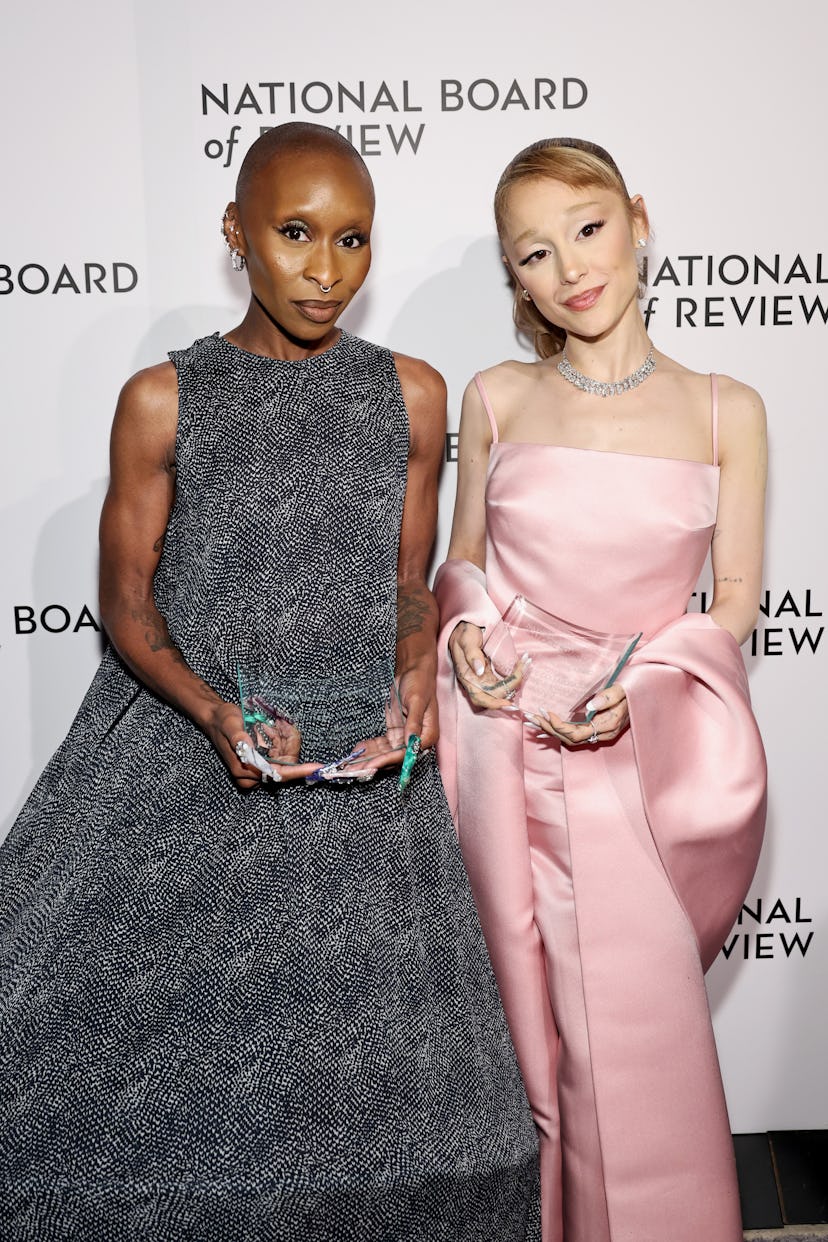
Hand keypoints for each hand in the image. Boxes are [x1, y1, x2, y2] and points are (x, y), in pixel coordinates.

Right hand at [205, 700, 318, 787]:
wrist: (216, 719)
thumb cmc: (223, 721)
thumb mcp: (230, 725)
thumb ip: (239, 739)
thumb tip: (251, 750)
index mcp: (244, 770)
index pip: (277, 775)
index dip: (298, 771)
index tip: (315, 767)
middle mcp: (252, 776)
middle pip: (285, 767)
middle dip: (289, 745)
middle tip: (283, 724)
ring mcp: (258, 771)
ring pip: (285, 760)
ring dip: (284, 741)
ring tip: (274, 724)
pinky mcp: (261, 764)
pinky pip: (280, 755)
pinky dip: (281, 742)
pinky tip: (272, 729)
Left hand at [327, 659, 438, 783]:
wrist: (414, 671)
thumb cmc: (420, 683)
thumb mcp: (417, 701)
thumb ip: (413, 723)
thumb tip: (410, 742)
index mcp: (427, 736)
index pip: (406, 754)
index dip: (387, 760)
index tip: (371, 765)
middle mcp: (416, 740)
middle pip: (394, 758)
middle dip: (374, 764)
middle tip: (354, 771)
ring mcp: (403, 737)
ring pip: (385, 754)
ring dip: (369, 759)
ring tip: (350, 765)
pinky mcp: (394, 733)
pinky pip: (381, 745)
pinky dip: (369, 749)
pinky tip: (356, 751)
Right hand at [448, 621, 528, 710]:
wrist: (464, 626)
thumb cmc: (464, 633)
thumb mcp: (466, 640)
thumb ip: (472, 655)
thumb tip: (480, 671)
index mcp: (467, 677)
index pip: (479, 698)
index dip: (494, 704)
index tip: (508, 704)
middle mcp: (475, 681)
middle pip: (495, 695)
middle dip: (511, 689)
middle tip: (523, 673)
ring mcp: (483, 678)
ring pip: (501, 688)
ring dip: (515, 681)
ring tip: (526, 664)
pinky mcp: (489, 673)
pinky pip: (503, 680)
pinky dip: (514, 675)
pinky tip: (521, 665)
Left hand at [525, 683, 629, 747]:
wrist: (640, 696)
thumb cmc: (630, 692)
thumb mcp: (622, 691)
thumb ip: (608, 697)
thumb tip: (589, 706)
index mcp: (607, 726)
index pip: (577, 734)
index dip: (559, 726)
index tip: (546, 712)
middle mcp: (601, 734)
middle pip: (569, 739)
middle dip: (548, 729)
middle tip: (530, 717)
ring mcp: (597, 733)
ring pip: (569, 738)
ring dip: (549, 730)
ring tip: (532, 720)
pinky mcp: (593, 729)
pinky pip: (572, 735)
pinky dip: (556, 730)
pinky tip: (542, 728)